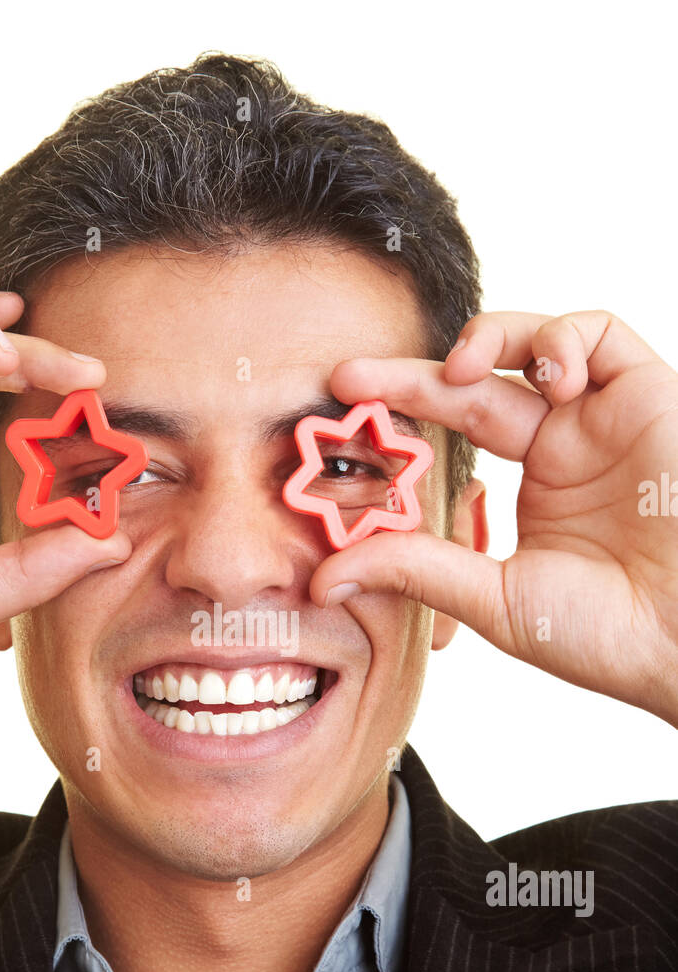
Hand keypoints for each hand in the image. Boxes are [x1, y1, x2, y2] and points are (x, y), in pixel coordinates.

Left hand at [312, 310, 677, 724]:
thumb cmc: (608, 636)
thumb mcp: (495, 599)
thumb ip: (417, 570)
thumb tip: (326, 574)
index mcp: (533, 487)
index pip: (454, 428)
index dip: (401, 409)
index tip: (342, 405)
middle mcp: (566, 444)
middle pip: (478, 381)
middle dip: (414, 372)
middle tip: (354, 377)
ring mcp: (606, 418)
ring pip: (537, 340)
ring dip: (491, 337)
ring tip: (459, 369)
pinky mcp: (649, 396)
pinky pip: (601, 334)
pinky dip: (562, 338)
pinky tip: (547, 378)